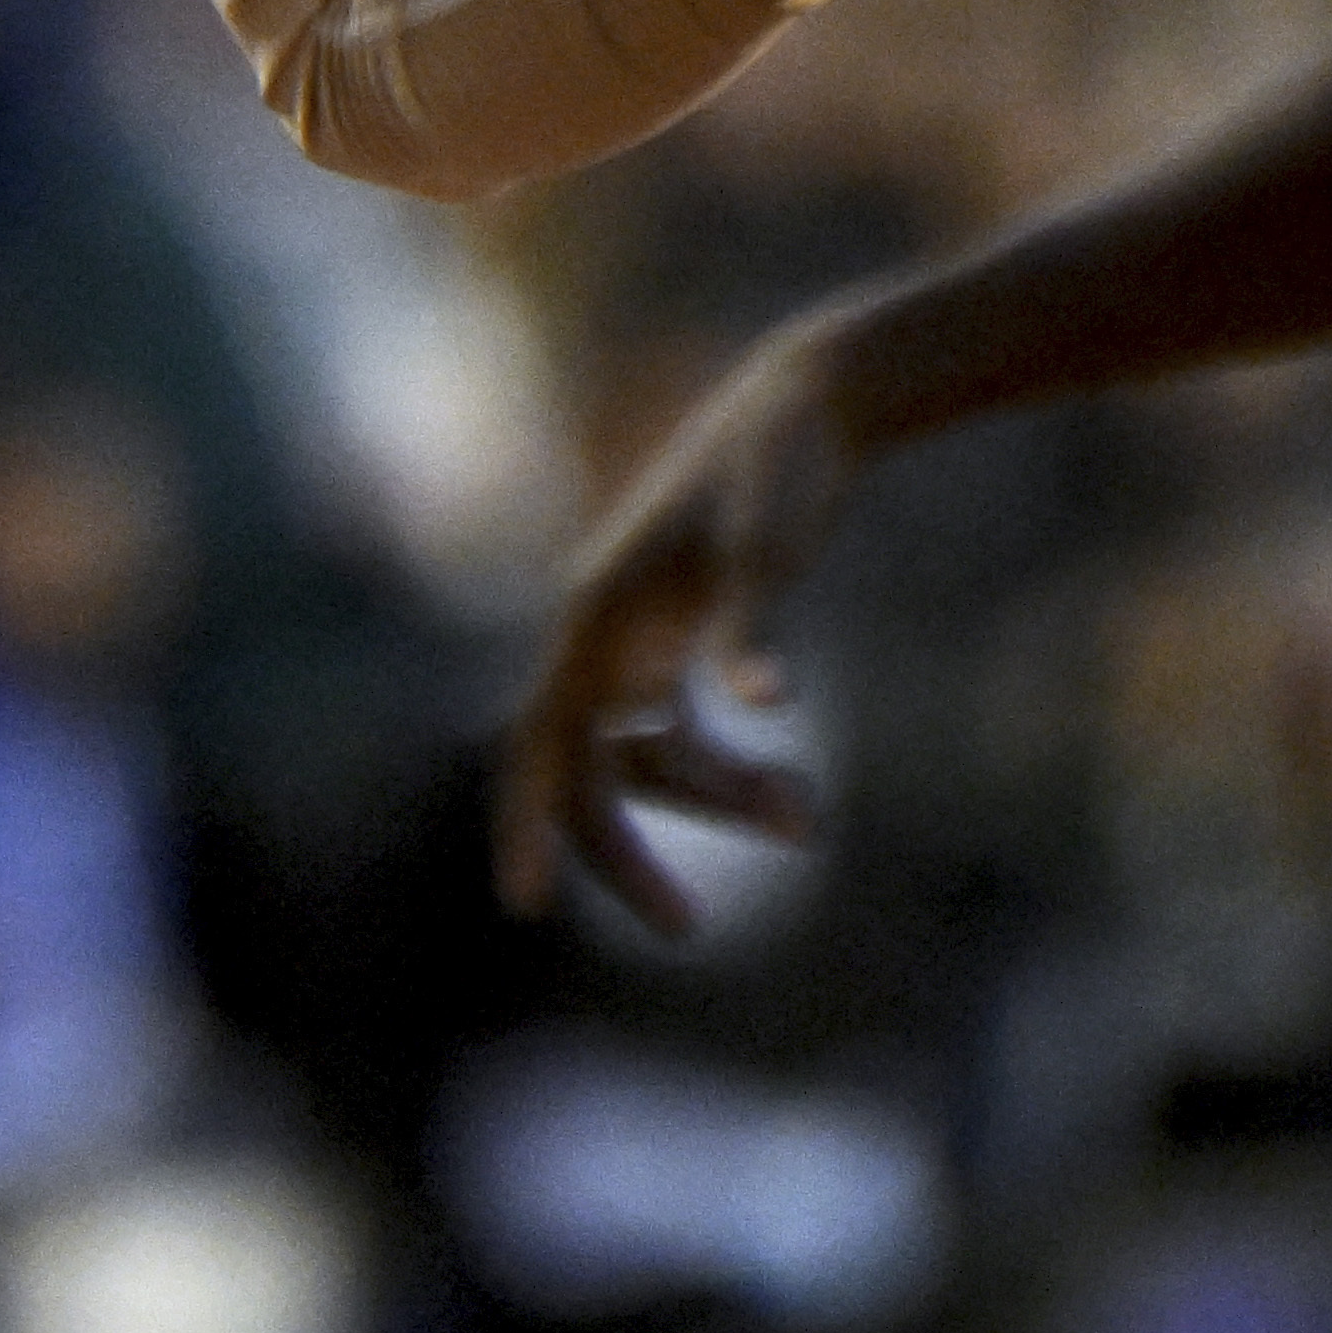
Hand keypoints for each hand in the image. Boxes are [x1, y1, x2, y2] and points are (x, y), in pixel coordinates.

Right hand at [494, 327, 847, 935]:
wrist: (805, 403)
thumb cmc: (775, 471)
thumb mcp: (762, 548)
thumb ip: (752, 629)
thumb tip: (774, 705)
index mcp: (594, 613)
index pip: (538, 742)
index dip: (526, 824)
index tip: (526, 906)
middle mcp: (599, 633)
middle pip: (587, 773)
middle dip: (628, 852)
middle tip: (684, 929)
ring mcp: (636, 639)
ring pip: (645, 759)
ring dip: (710, 801)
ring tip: (805, 820)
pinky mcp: (678, 638)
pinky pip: (677, 735)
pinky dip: (723, 773)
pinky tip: (792, 798)